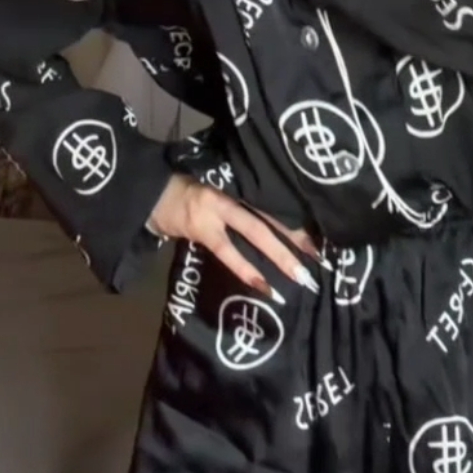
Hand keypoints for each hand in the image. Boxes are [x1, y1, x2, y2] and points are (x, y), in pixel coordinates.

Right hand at [148, 174, 319, 296]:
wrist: (151, 194)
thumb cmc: (189, 193)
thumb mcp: (219, 191)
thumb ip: (242, 206)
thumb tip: (275, 229)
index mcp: (239, 185)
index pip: (273, 203)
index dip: (296, 220)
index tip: (320, 236)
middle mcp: (232, 195)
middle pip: (271, 216)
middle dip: (296, 238)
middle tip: (319, 257)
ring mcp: (218, 212)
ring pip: (255, 232)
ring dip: (280, 256)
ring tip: (301, 276)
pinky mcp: (202, 230)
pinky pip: (229, 253)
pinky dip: (248, 270)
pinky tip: (265, 287)